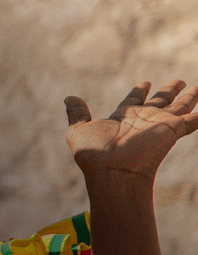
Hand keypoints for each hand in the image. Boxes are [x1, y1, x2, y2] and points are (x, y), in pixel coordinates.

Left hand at [64, 80, 197, 179]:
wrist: (112, 172)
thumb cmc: (94, 154)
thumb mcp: (78, 129)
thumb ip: (77, 113)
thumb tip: (69, 97)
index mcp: (122, 118)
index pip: (133, 101)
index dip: (139, 91)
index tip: (145, 82)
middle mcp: (143, 120)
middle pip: (160, 102)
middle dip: (169, 91)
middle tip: (179, 81)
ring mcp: (159, 125)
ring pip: (179, 107)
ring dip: (190, 98)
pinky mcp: (172, 130)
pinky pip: (192, 120)